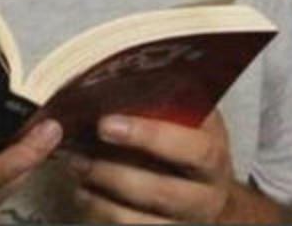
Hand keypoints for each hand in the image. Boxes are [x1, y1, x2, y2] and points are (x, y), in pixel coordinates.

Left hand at [68, 111, 245, 223]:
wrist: (209, 190)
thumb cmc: (190, 140)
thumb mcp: (192, 117)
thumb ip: (167, 103)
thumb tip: (115, 81)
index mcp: (214, 155)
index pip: (193, 149)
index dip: (150, 137)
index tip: (106, 124)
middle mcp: (206, 194)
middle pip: (162, 192)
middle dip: (115, 174)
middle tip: (79, 154)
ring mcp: (185, 222)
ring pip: (140, 220)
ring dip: (100, 197)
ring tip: (76, 168)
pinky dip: (100, 212)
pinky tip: (84, 192)